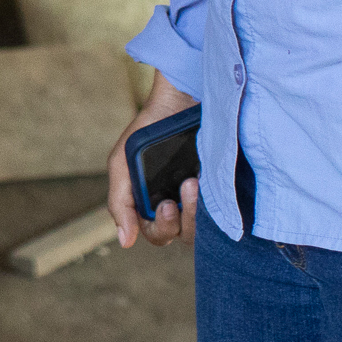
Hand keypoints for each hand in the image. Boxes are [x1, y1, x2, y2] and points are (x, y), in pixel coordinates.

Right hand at [107, 77, 203, 249]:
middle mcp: (177, 204)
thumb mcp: (122, 165)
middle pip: (182, 234)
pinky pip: (221, 208)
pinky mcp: (219, 186)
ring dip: (200, 210)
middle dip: (185, 217)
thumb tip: (125, 241)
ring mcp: (199, 197)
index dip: (162, 227)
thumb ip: (120, 203)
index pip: (158, 234)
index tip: (166, 205)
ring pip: (203, 226)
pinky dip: (216, 201)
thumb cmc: (147, 130)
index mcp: (151, 204)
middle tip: (186, 186)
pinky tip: (209, 180)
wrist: (178, 100)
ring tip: (195, 181)